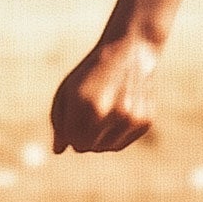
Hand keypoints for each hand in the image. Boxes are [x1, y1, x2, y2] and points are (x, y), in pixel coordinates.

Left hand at [50, 33, 160, 153]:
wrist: (129, 50)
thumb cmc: (91, 73)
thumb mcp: (68, 91)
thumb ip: (59, 122)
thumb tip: (57, 151)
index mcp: (88, 104)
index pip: (73, 141)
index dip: (70, 132)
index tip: (73, 118)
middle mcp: (111, 113)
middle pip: (88, 147)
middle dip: (83, 136)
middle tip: (87, 113)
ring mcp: (131, 118)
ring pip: (106, 148)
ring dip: (100, 137)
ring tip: (102, 111)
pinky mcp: (145, 121)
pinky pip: (123, 142)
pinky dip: (116, 134)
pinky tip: (116, 112)